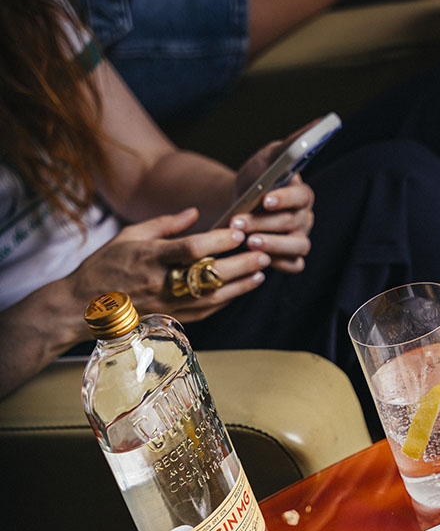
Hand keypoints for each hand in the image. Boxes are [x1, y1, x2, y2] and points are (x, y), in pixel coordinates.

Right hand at [71, 207, 278, 321]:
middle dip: (240, 265)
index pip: (190, 249)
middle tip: (263, 254)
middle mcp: (161, 282)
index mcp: (149, 257)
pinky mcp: (171, 318)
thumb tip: (195, 212)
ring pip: (212, 297)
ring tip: (261, 272)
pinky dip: (226, 300)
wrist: (86, 305)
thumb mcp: (130, 235)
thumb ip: (165, 224)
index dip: (217, 242)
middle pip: (208, 275)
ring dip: (240, 286)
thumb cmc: (107, 264)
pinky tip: (242, 289)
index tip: (238, 233)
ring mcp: (167, 304)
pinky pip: (205, 311)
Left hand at [224, 138, 315, 273]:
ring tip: (248, 242)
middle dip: (265, 223)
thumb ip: (291, 144)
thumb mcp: (268, 157)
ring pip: (297, 247)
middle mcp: (305, 218)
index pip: (302, 197)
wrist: (239, 205)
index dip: (285, 199)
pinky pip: (294, 265)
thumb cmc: (255, 179)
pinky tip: (258, 257)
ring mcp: (299, 239)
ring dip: (272, 245)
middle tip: (239, 223)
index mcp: (302, 194)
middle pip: (293, 224)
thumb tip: (320, 122)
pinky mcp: (291, 257)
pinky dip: (278, 263)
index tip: (265, 199)